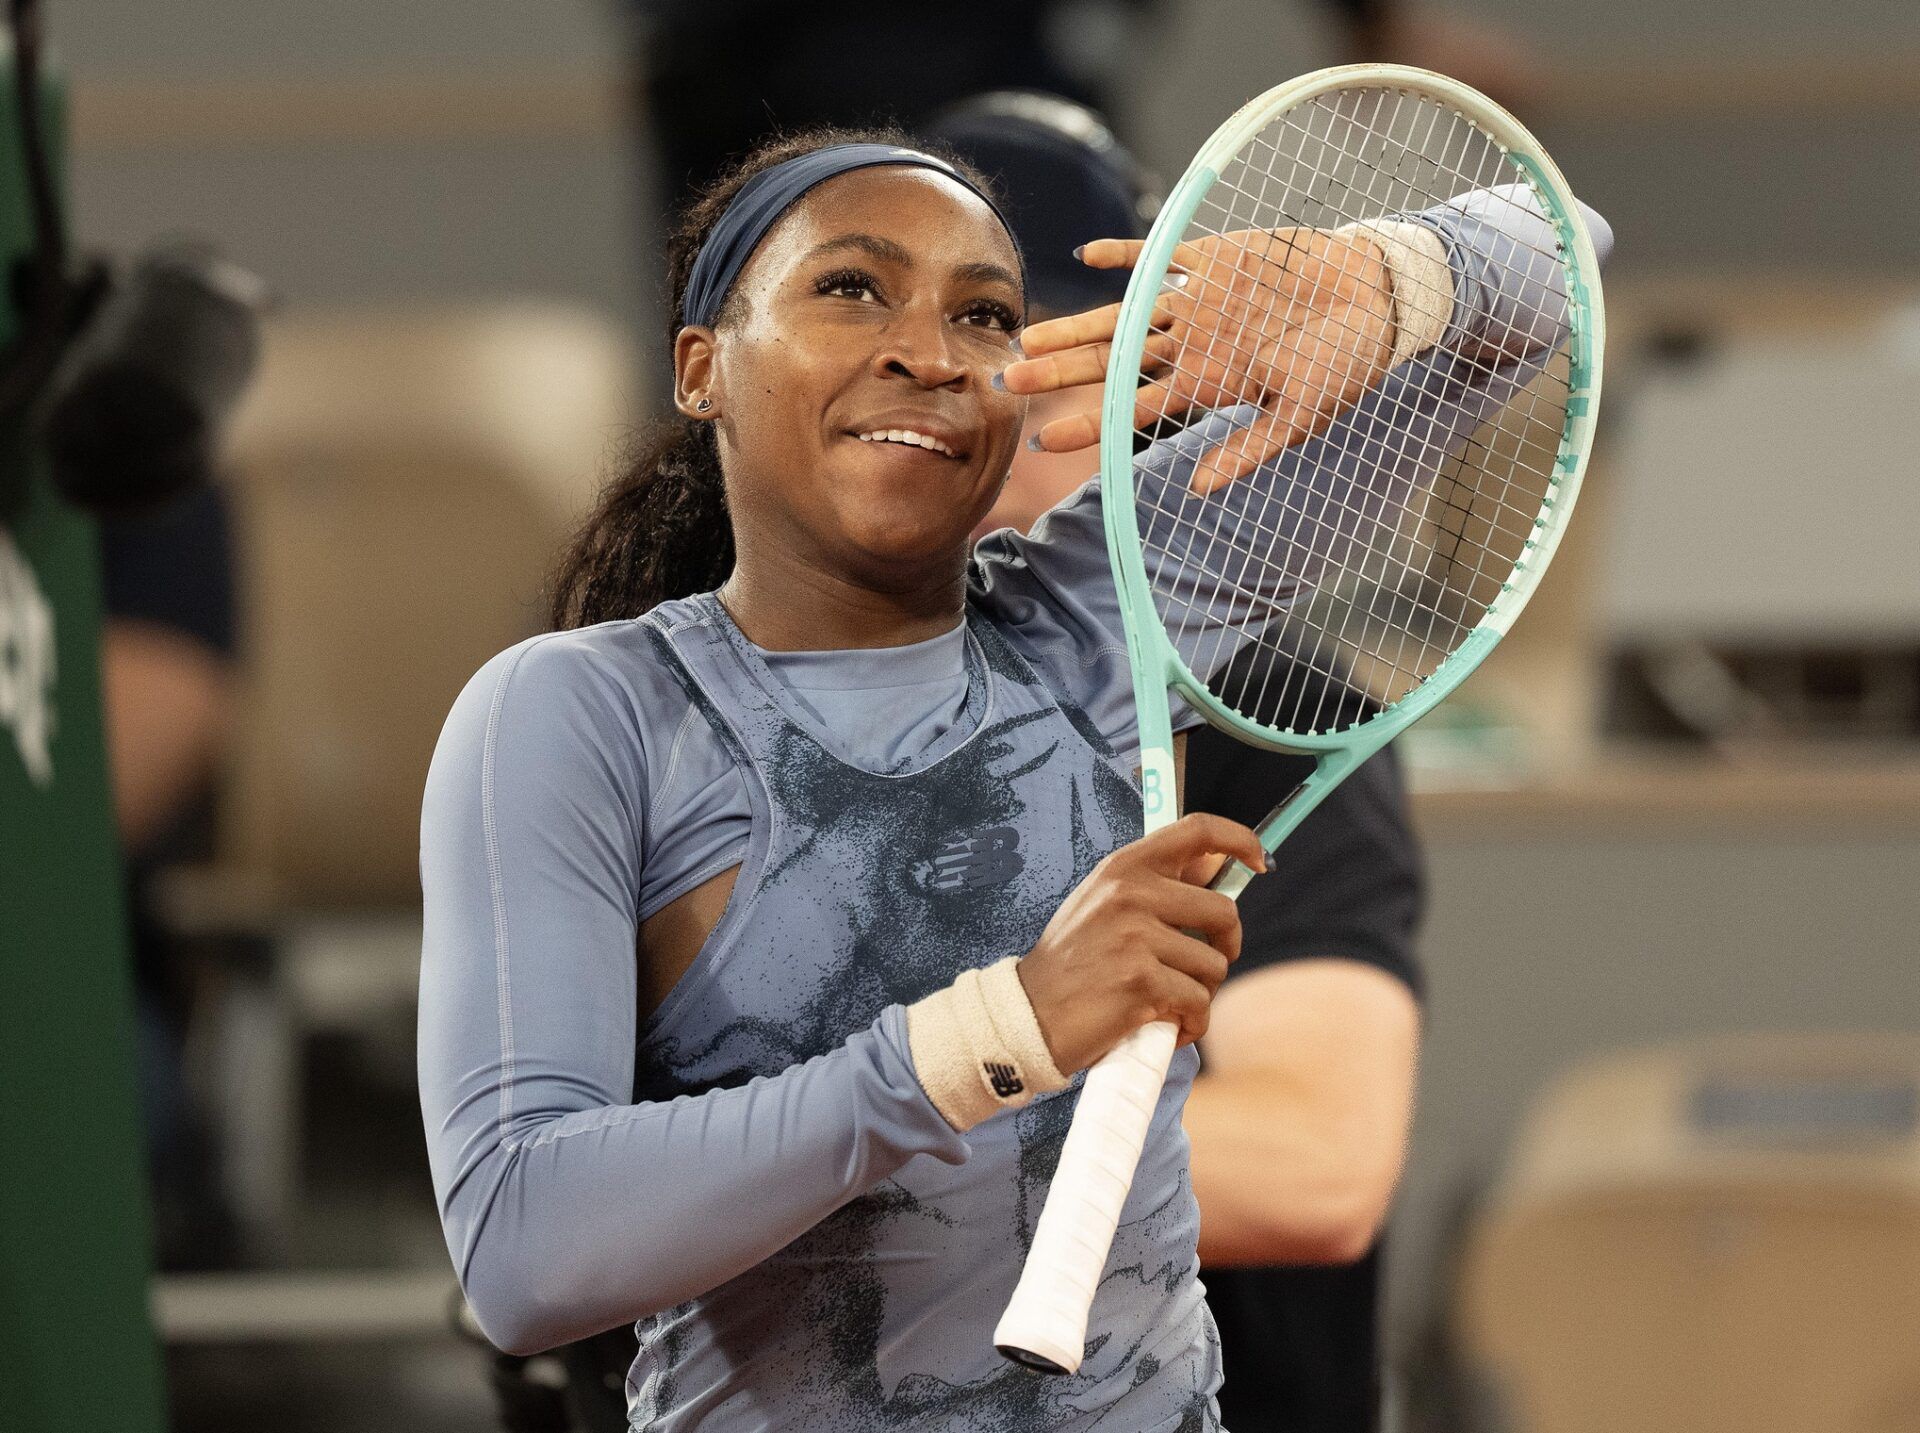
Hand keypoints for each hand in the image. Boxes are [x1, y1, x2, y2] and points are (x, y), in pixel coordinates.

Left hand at [1002, 228, 1394, 492]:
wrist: (1378, 297)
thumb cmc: (1345, 363)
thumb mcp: (1302, 415)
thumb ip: (1248, 449)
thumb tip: (1199, 489)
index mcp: (1207, 383)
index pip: (1132, 409)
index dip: (1089, 424)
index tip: (1043, 442)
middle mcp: (1191, 344)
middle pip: (1111, 361)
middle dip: (1060, 374)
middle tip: (1008, 385)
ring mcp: (1198, 302)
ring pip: (1121, 315)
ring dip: (1075, 325)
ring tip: (1028, 338)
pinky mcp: (1214, 258)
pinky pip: (1159, 257)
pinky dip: (1126, 256)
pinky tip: (1088, 256)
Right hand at [1017, 812, 1266, 1072]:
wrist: (1028, 1015)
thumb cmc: (1073, 964)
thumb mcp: (1102, 905)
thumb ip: (1152, 886)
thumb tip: (1214, 869)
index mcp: (1123, 868)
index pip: (1196, 831)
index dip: (1239, 840)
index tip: (1259, 861)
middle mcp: (1130, 894)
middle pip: (1223, 911)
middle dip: (1226, 946)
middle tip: (1204, 967)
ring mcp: (1136, 938)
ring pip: (1214, 966)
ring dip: (1200, 993)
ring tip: (1168, 1003)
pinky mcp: (1142, 983)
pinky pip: (1199, 1003)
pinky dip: (1191, 1023)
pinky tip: (1166, 1025)